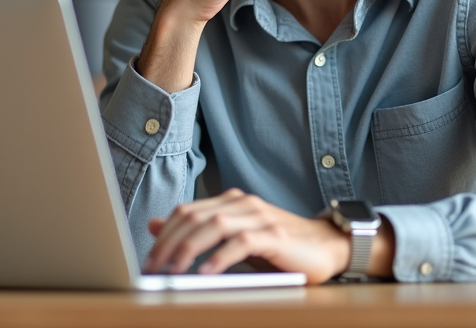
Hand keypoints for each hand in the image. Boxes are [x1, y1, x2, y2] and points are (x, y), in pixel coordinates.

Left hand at [144, 189, 349, 284]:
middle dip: (169, 243)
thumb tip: (154, 225)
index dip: (164, 234)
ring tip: (173, 272)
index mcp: (230, 201)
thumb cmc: (279, 247)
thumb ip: (197, 231)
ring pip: (214, 225)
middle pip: (195, 216)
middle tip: (153, 268)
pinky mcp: (275, 235)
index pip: (186, 211)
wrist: (326, 247)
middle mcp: (242, 203)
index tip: (149, 259)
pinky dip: (220, 257)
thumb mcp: (232, 238)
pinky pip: (241, 243)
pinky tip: (206, 273)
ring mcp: (260, 217)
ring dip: (189, 250)